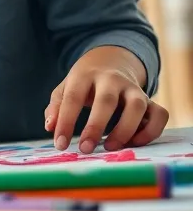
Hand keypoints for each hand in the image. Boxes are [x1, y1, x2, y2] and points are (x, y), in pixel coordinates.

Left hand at [46, 46, 167, 152]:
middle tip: (85, 149)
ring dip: (125, 130)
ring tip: (110, 147)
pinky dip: (151, 131)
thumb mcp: (65, 87)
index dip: (66, 122)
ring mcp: (133, 88)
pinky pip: (160, 114)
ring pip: (137, 107)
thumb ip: (57, 106)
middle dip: (96, 126)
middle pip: (106, 101)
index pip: (73, 98)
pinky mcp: (150, 99)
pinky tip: (134, 143)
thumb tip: (50, 127)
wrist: (111, 61)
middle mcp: (111, 79)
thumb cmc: (84, 82)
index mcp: (85, 75)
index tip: (60, 144)